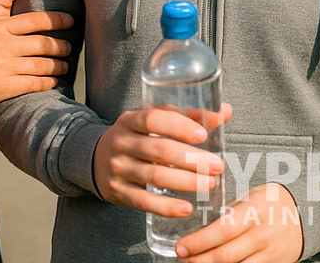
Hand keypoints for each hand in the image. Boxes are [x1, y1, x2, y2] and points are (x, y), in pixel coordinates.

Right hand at [0, 0, 72, 115]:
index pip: (35, 19)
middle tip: (70, 48)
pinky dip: (47, 82)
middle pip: (43, 43)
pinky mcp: (1, 88)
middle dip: (61, 46)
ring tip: (64, 66)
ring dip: (57, 66)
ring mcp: (2, 67)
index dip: (57, 20)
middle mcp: (2, 45)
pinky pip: (33, 83)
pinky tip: (53, 82)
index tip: (71, 21)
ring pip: (41, 64)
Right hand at [92, 105, 230, 215]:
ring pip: (154, 175)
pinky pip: (144, 201)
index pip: (152, 118)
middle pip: (158, 149)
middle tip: (217, 166)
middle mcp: (121, 142)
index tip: (202, 134)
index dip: (177, 126)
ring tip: (210, 184)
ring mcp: (118, 168)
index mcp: (129, 119)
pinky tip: (187, 208)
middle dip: (191, 158)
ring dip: (186, 181)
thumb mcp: (151, 120)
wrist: (95, 159)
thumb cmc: (136, 136)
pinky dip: (166, 206)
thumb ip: (186, 116)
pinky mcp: (119, 192)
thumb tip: (224, 111)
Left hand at [175, 183, 302, 261]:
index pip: (222, 230)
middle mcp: (263, 235)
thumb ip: (228, 212)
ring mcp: (271, 254)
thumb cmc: (269, 201)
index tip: (181, 246)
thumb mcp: (249, 197)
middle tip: (183, 258)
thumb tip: (198, 226)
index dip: (200, 241)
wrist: (303, 213)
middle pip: (226, 255)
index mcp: (254, 212)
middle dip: (200, 260)